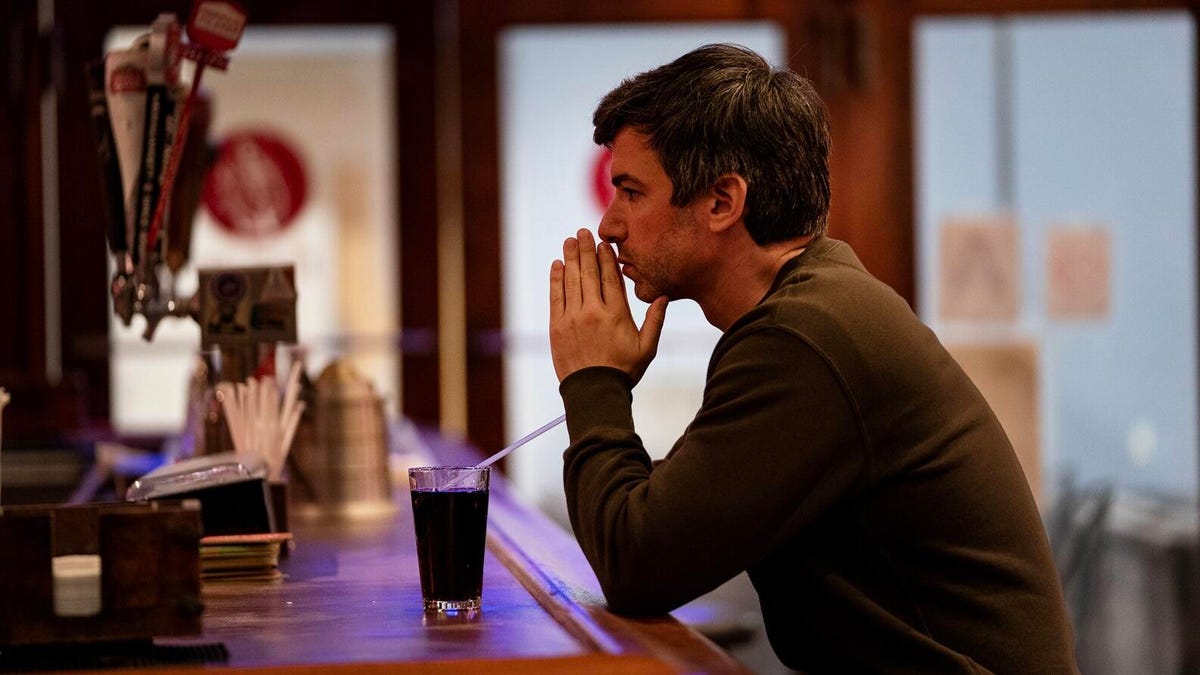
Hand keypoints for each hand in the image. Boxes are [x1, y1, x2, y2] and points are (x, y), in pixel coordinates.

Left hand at [549, 229, 667, 383]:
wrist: (594, 392)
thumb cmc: (624, 371)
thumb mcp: (647, 348)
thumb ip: (655, 321)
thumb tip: (663, 297)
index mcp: (617, 314)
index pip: (610, 278)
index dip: (605, 258)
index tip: (603, 243)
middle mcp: (594, 312)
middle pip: (589, 273)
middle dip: (585, 250)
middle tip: (583, 232)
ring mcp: (573, 318)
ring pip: (571, 281)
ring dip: (570, 258)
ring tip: (570, 241)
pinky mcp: (557, 326)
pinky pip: (556, 296)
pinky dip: (556, 279)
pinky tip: (557, 265)